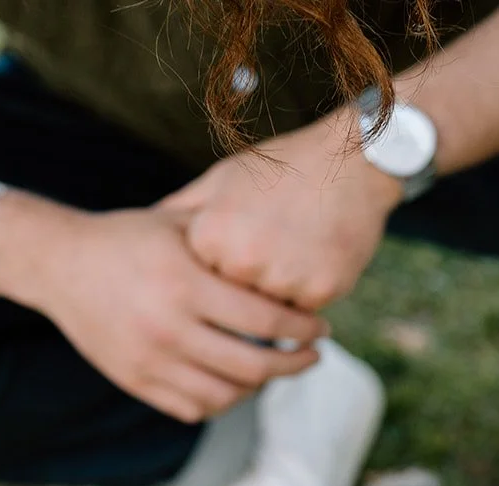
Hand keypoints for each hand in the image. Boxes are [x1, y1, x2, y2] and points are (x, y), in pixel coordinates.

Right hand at [0, 199, 325, 422]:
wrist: (59, 263)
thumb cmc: (133, 239)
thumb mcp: (181, 224)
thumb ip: (233, 239)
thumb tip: (295, 252)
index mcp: (184, 284)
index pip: (266, 320)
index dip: (303, 328)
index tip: (321, 328)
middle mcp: (166, 327)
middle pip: (253, 366)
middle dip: (294, 364)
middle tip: (312, 355)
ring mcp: (148, 360)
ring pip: (227, 396)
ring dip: (260, 386)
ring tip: (273, 367)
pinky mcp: (134, 381)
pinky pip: (194, 408)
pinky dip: (223, 400)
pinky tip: (235, 380)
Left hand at [163, 114, 401, 310]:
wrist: (352, 162)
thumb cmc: (283, 168)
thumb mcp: (222, 179)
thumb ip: (182, 212)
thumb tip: (146, 235)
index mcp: (211, 236)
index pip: (202, 279)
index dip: (221, 266)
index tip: (236, 248)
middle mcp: (243, 262)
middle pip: (235, 300)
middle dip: (250, 285)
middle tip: (271, 250)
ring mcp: (283, 279)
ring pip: (271, 310)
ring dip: (281, 291)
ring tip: (296, 249)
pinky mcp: (321, 291)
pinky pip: (306, 308)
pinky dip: (311, 290)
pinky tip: (318, 256)